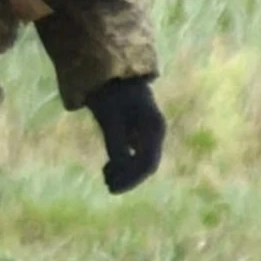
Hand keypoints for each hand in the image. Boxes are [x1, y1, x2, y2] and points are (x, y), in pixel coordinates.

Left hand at [88, 75, 163, 192]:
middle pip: (146, 164)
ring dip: (125, 172)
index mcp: (153, 128)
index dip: (131, 179)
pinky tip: (108, 168)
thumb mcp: (110, 117)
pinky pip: (135, 153)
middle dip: (128, 177)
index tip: (112, 188)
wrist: (110, 72)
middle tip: (107, 185)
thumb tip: (119, 167)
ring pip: (141, 160)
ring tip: (105, 176)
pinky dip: (123, 163)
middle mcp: (154, 132)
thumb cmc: (110, 92)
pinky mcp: (137, 131)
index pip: (147, 163)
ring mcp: (147, 132)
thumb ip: (115, 141)